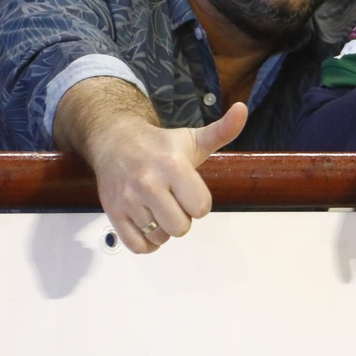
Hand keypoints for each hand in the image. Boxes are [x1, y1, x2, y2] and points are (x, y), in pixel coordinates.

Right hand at [90, 102, 247, 254]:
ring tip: (159, 209)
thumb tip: (242, 109)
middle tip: (174, 202)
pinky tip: (149, 227)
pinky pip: (136, 245)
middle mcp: (149, 183)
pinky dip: (146, 244)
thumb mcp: (194, 138)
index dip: (199, 203)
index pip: (200, 208)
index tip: (190, 191)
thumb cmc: (160, 145)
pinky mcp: (113, 212)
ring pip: (159, 237)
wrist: (115, 141)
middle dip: (182, 219)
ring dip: (163, 229)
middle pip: (180, 227)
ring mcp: (128, 199)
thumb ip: (223, 130)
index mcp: (173, 166)